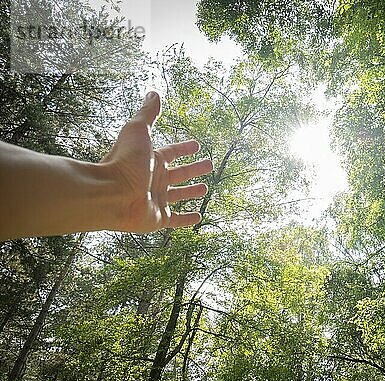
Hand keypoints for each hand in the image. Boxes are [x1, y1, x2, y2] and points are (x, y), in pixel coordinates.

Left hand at [101, 92, 212, 231]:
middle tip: (209, 165)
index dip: (185, 148)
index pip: (172, 153)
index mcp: (151, 160)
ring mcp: (157, 199)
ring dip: (192, 192)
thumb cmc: (123, 162)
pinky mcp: (159, 218)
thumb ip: (148, 113)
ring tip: (205, 189)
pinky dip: (188, 219)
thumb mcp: (138, 131)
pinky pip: (177, 219)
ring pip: (179, 195)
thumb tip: (153, 93)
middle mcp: (155, 180)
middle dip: (194, 169)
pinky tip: (198, 218)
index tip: (197, 145)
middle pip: (179, 173)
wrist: (111, 194)